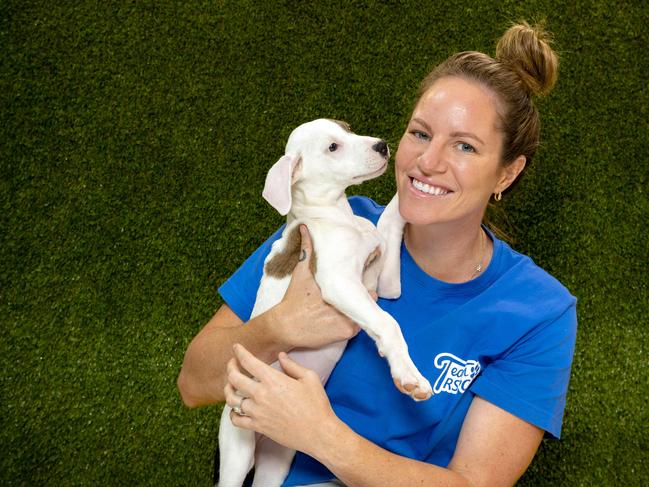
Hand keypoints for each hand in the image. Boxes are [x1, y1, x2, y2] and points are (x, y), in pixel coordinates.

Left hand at [225, 343, 337, 455]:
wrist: (318, 433)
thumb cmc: (316, 404)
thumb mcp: (309, 378)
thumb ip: (292, 365)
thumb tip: (281, 356)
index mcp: (273, 380)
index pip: (249, 362)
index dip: (239, 352)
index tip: (236, 347)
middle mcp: (261, 395)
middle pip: (234, 378)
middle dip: (230, 367)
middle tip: (232, 363)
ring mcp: (258, 412)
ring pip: (231, 399)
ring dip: (228, 389)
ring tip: (230, 385)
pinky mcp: (258, 427)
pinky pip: (236, 420)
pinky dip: (232, 413)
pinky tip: (236, 409)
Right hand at [272, 225, 362, 348]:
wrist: (286, 326)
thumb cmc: (293, 298)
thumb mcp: (300, 272)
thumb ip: (307, 249)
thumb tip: (305, 227)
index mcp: (338, 283)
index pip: (363, 278)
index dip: (362, 279)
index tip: (357, 279)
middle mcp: (345, 300)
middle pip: (368, 294)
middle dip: (363, 294)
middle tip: (350, 296)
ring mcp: (347, 317)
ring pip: (364, 311)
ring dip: (359, 310)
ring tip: (346, 309)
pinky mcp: (347, 332)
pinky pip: (359, 327)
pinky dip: (353, 325)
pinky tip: (341, 322)